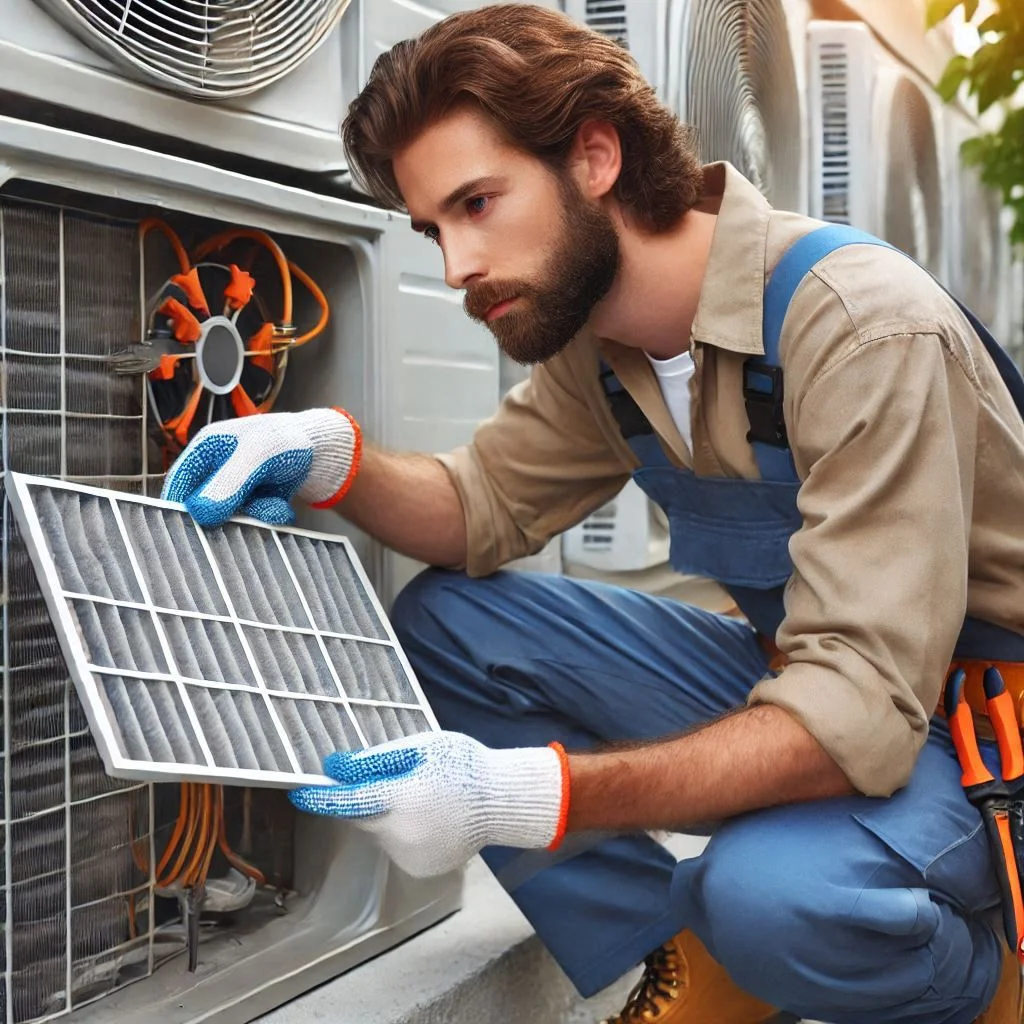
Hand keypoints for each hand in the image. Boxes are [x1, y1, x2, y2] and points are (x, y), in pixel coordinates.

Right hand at [161, 408, 360, 526]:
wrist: (321, 450)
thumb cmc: (286, 441)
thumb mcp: (257, 456)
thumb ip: (230, 482)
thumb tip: (200, 512)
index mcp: (204, 450)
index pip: (178, 485)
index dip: (180, 509)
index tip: (191, 534)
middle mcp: (214, 469)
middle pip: (201, 506)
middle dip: (226, 518)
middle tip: (247, 521)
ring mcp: (232, 487)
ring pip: (228, 516)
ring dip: (253, 516)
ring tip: (275, 508)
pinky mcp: (250, 500)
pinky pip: (249, 518)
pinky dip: (266, 517)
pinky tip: (282, 508)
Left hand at [288, 731, 569, 877]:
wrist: (502, 801)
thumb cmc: (462, 764)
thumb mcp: (421, 747)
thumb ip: (376, 760)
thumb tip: (336, 767)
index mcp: (401, 799)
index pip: (347, 801)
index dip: (319, 796)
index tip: (298, 791)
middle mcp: (401, 833)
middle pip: (362, 816)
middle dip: (365, 798)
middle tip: (392, 779)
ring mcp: (411, 855)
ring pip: (380, 832)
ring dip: (387, 815)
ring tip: (421, 797)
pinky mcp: (420, 868)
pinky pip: (397, 846)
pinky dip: (404, 832)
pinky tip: (429, 817)